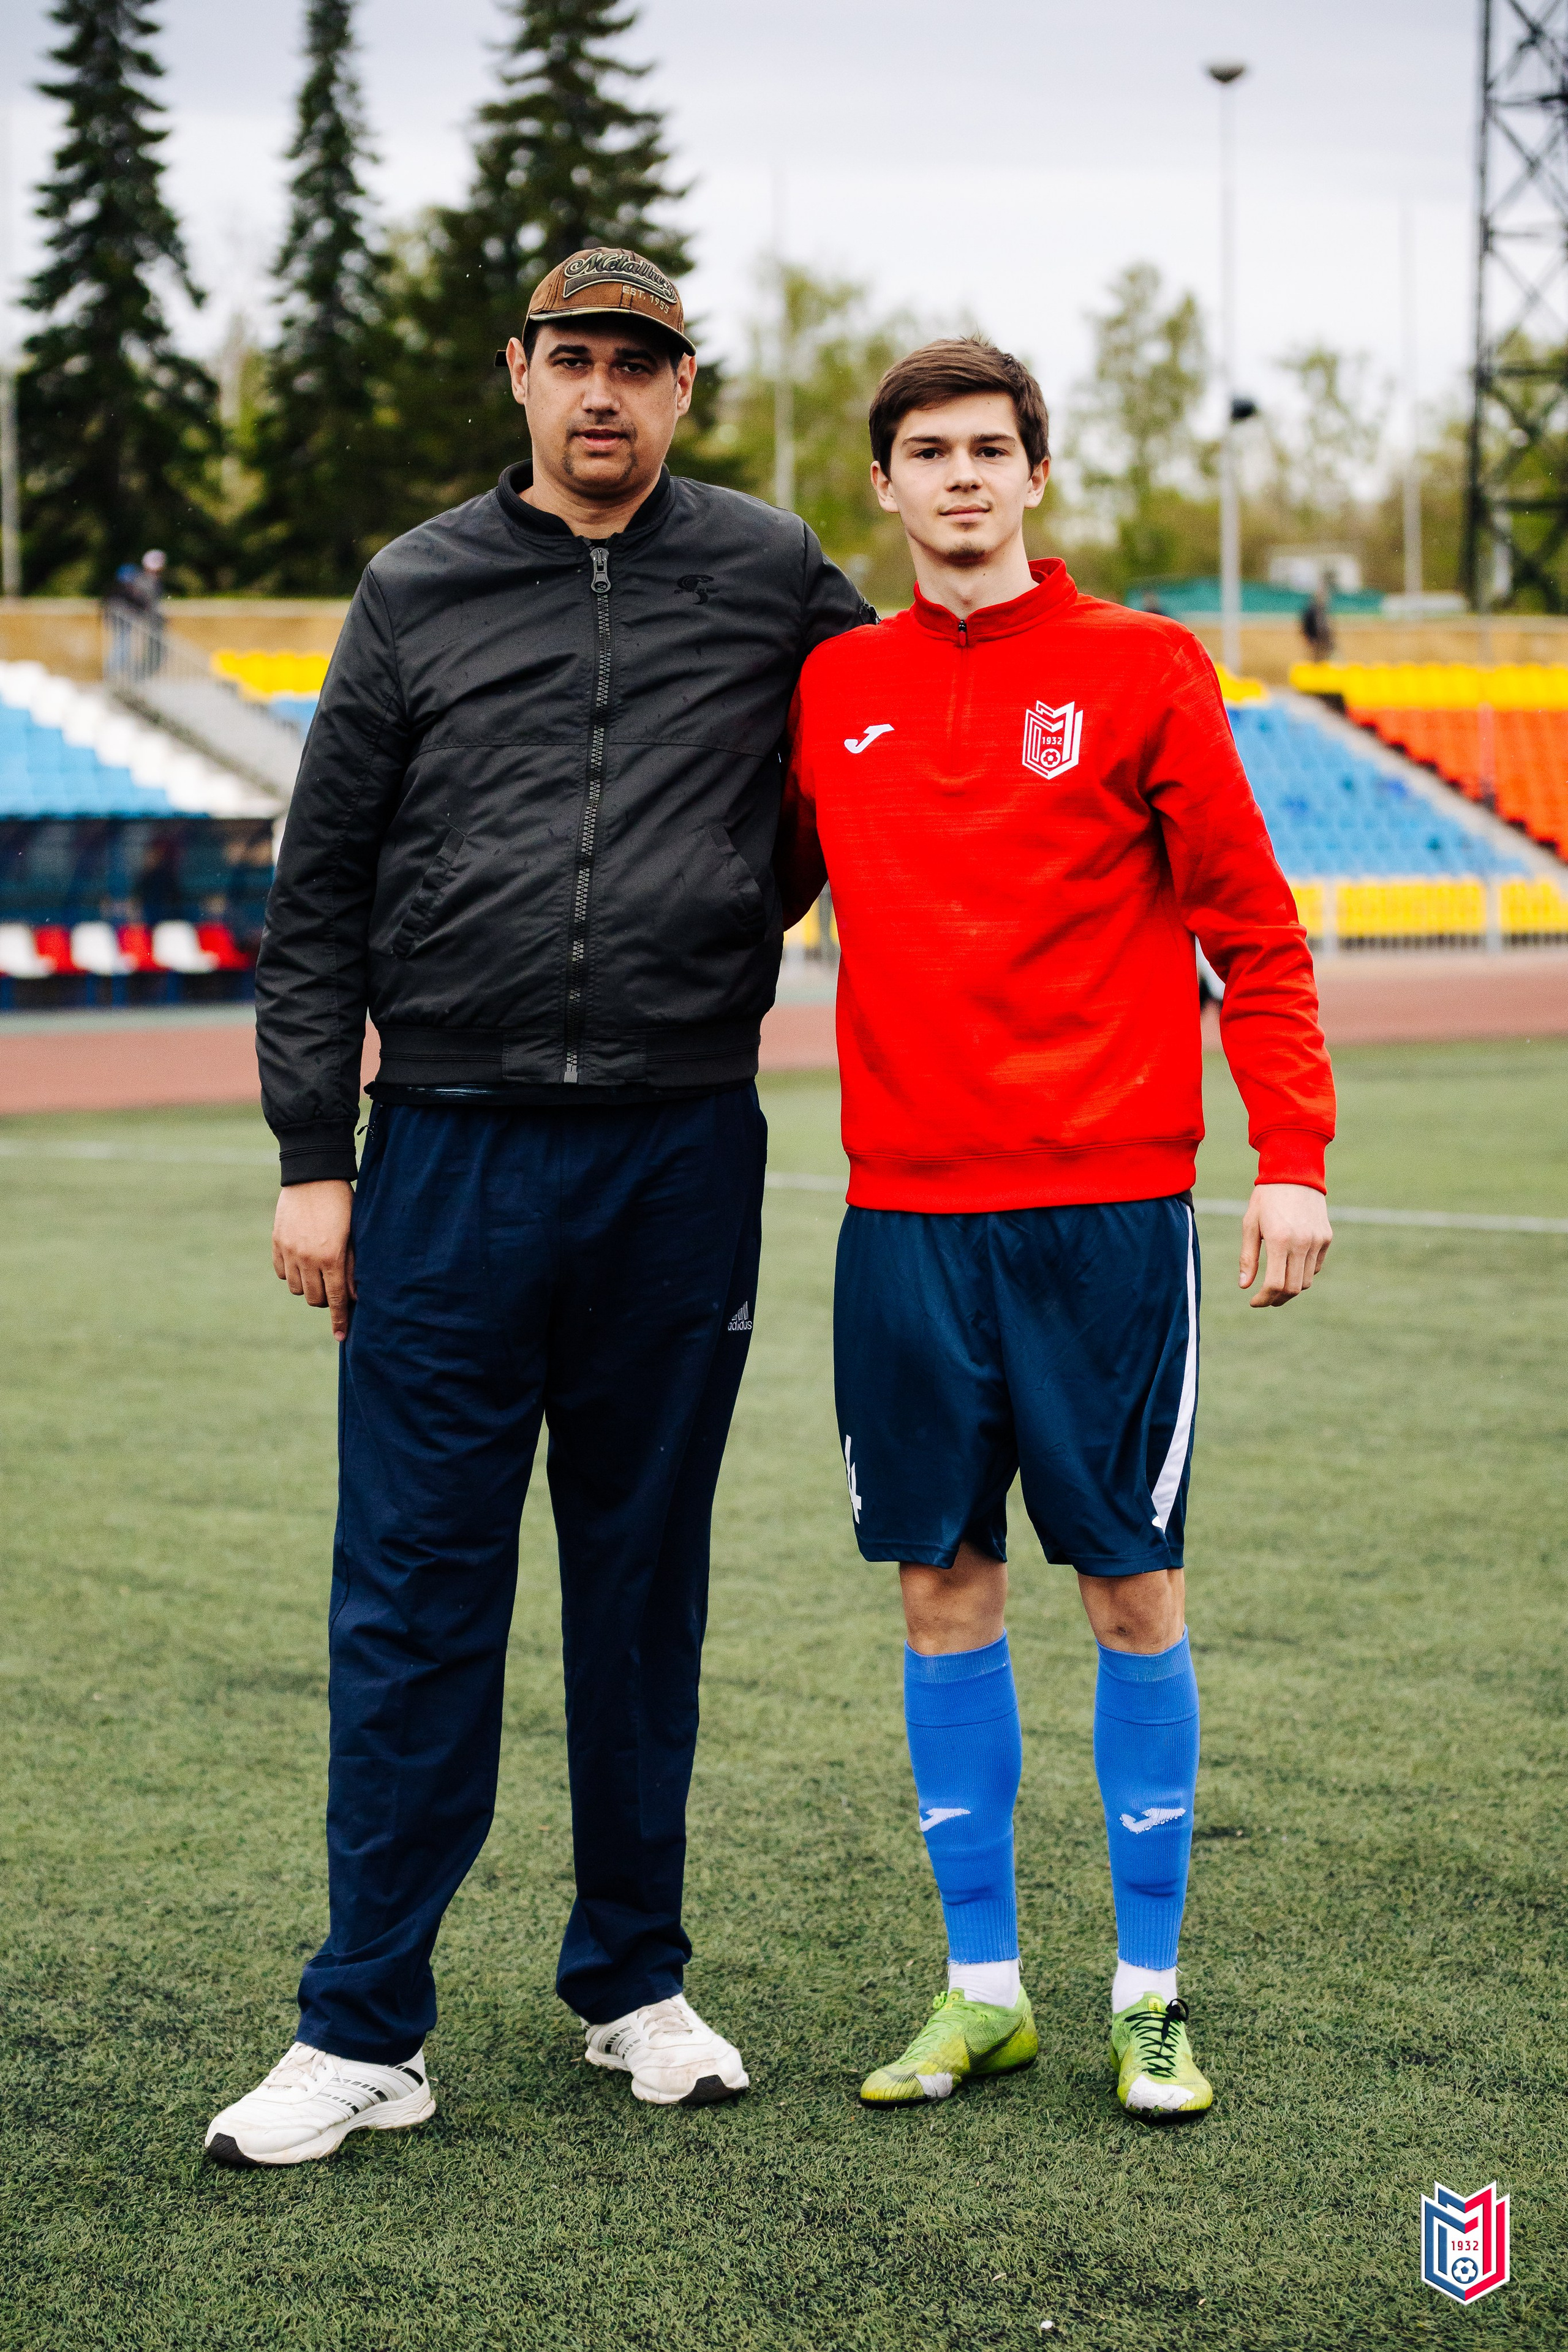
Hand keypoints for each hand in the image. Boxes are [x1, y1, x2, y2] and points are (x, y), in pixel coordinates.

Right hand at [272, 1180, 355, 1340]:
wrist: (313, 1175)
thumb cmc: (343, 1203)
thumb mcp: (355, 1234)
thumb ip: (354, 1266)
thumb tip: (356, 1296)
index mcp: (332, 1257)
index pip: (337, 1299)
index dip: (340, 1320)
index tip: (341, 1338)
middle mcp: (308, 1259)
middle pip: (314, 1299)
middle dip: (325, 1300)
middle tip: (333, 1288)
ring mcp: (289, 1251)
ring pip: (296, 1288)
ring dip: (308, 1287)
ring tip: (318, 1272)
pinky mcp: (276, 1243)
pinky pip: (282, 1273)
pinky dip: (292, 1273)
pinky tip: (302, 1262)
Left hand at [1239, 1182, 1331, 1308]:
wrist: (1294, 1172)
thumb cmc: (1266, 1198)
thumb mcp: (1250, 1224)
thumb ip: (1247, 1257)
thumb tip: (1244, 1286)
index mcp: (1279, 1240)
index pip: (1275, 1284)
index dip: (1263, 1299)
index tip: (1254, 1301)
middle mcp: (1302, 1243)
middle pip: (1293, 1288)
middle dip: (1277, 1299)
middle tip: (1265, 1299)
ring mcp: (1317, 1241)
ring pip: (1306, 1281)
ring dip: (1290, 1288)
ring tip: (1276, 1285)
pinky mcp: (1326, 1237)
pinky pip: (1316, 1266)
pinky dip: (1303, 1273)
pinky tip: (1290, 1266)